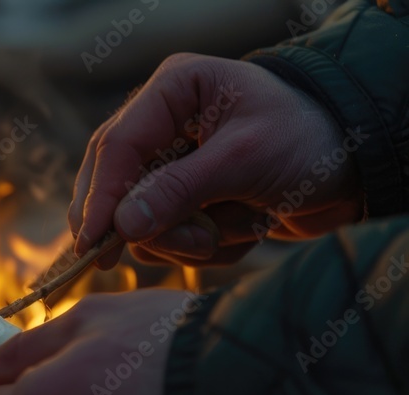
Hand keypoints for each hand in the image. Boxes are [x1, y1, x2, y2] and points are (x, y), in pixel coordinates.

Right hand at [70, 54, 363, 267]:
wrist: (356, 169)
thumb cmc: (309, 141)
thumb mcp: (245, 159)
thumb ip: (180, 190)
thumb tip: (122, 226)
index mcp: (172, 91)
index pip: (116, 146)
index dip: (100, 197)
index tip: (94, 242)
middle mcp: (161, 126)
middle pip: (113, 185)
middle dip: (147, 223)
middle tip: (180, 246)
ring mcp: (169, 167)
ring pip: (139, 221)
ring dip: (186, 239)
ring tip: (233, 229)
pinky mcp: (184, 201)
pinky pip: (169, 238)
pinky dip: (206, 245)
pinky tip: (243, 228)